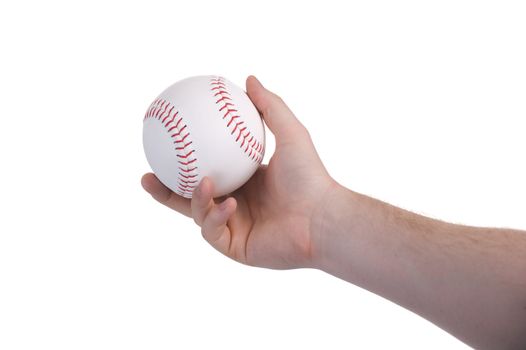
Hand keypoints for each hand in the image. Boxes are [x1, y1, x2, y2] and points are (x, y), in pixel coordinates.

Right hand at [141, 76, 337, 268]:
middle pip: (189, 197)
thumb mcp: (291, 132)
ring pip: (197, 214)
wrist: (323, 218)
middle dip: (165, 189)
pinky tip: (229, 203)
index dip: (183, 161)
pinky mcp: (234, 248)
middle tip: (146, 176)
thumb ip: (269, 106)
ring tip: (202, 182)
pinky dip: (216, 216)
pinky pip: (213, 231)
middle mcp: (235, 204)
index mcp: (244, 182)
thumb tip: (248, 78)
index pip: (206, 170)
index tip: (164, 144)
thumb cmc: (310, 177)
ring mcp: (233, 227)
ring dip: (194, 198)